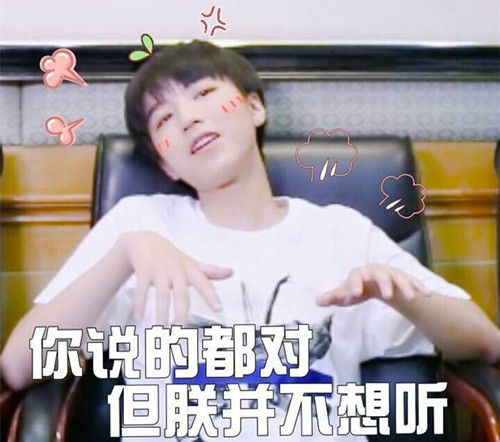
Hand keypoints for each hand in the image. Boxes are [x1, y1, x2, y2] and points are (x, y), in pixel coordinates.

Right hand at [117, 231, 232, 324]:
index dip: (211, 295)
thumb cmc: (172, 257)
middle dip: (182, 312)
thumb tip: (232, 272)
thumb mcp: (191, 263)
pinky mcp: (143, 270)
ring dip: (161, 312)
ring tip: (161, 328)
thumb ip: (210, 271)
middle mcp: (176, 269)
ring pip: (162, 294)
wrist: (144, 240)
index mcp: (190, 269)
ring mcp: (159, 269)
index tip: (218, 309)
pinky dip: (139, 303)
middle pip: (182, 294)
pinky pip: (141, 289)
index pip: (204, 283)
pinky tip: (137, 317)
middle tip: (182, 330)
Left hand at [316, 263, 430, 306]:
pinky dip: (420, 287)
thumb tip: (317, 301)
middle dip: (385, 284)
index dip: (354, 284)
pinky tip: (428, 295)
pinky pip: (414, 282)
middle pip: (381, 274)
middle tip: (387, 296)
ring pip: (400, 278)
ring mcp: (393, 274)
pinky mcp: (406, 280)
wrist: (377, 281)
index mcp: (361, 273)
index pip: (356, 275)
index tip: (354, 295)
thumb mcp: (347, 293)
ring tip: (412, 298)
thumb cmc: (360, 287)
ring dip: (406, 286)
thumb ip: (334, 297)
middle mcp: (377, 271)